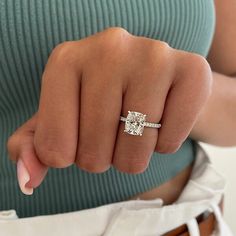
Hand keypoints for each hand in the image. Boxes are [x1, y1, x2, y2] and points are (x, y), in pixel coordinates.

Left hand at [7, 27, 211, 194]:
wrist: (154, 79)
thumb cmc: (103, 100)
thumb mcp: (62, 116)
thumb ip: (34, 146)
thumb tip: (29, 178)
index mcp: (66, 60)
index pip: (53, 146)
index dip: (67, 156)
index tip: (78, 140)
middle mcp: (108, 48)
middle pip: (94, 152)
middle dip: (102, 156)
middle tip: (112, 132)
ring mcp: (153, 56)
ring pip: (134, 153)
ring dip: (132, 154)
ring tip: (137, 126)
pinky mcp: (192, 69)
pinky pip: (170, 142)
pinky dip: (165, 144)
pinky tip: (163, 118)